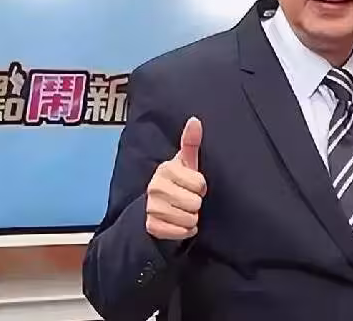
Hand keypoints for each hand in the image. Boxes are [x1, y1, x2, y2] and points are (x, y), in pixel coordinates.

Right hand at [145, 117, 206, 240]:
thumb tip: (195, 120)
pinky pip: (179, 232)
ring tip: (185, 210)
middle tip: (190, 199)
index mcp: (165, 169)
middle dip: (197, 203)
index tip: (195, 185)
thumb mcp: (187, 162)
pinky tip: (181, 223)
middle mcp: (155, 187)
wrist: (161, 205)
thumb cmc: (180, 180)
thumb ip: (191, 142)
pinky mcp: (151, 226)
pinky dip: (185, 230)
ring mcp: (151, 207)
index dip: (202, 186)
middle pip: (194, 203)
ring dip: (192, 218)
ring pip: (188, 219)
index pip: (199, 183)